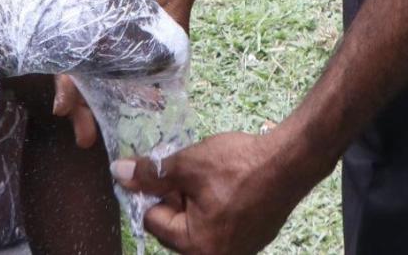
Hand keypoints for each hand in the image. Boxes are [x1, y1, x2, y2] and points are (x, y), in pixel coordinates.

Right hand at [53, 0, 206, 147]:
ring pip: (93, 58)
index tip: (66, 112)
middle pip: (79, 57)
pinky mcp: (122, 16)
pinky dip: (112, 74)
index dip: (70, 82)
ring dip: (94, 92)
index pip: (75, 43)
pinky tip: (120, 98)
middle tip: (84, 137)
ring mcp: (107, 12)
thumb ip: (173, 26)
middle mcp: (95, 5)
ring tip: (93, 127)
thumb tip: (170, 72)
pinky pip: (112, 50)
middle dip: (80, 100)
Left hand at [112, 132, 304, 254]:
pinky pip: (219, 224)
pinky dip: (216, 204)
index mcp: (196, 248)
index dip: (154, 191)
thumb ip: (151, 174)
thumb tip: (118, 173)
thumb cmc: (237, 166)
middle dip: (176, 197)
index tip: (164, 170)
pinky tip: (227, 184)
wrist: (288, 162)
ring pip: (197, 223)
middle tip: (191, 172)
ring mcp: (237, 251)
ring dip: (195, 199)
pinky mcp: (251, 240)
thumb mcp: (187, 165)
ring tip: (211, 176)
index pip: (154, 220)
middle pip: (175, 225)